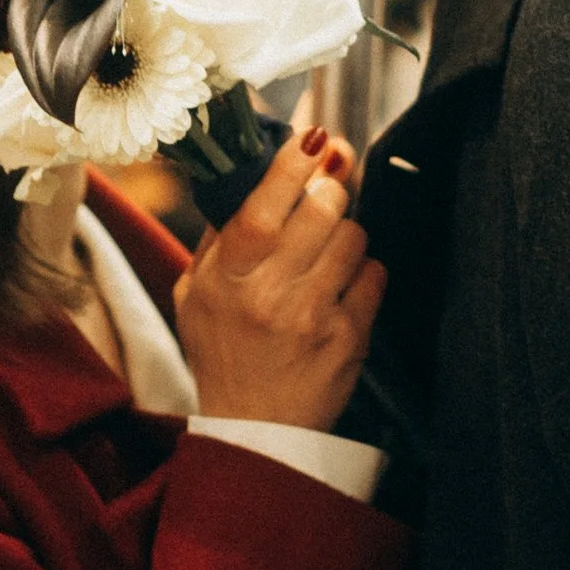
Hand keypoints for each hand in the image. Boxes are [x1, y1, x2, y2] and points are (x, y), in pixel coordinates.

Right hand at [174, 130, 384, 431]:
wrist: (253, 431)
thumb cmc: (222, 352)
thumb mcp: (194, 294)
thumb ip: (218, 234)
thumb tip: (249, 170)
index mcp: (225, 279)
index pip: (260, 206)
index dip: (291, 164)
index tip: (312, 138)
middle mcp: (268, 296)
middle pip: (321, 209)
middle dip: (330, 191)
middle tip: (324, 196)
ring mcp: (313, 317)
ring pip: (354, 236)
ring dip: (346, 233)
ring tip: (327, 251)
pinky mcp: (349, 339)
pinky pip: (375, 274)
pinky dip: (364, 272)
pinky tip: (342, 287)